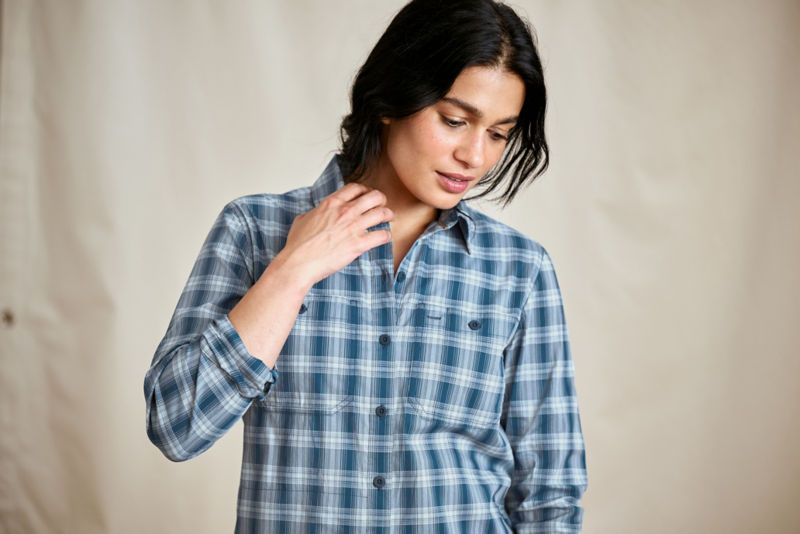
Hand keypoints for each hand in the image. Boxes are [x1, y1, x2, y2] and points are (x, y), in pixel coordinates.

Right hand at [274, 183, 392, 286]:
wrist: (299, 263)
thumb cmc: (298, 245)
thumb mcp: (302, 220)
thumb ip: (314, 213)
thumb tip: (315, 214)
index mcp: (331, 203)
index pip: (355, 187)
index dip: (365, 189)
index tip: (367, 195)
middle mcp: (345, 212)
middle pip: (374, 196)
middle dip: (381, 199)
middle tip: (382, 205)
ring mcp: (353, 227)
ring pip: (382, 213)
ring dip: (388, 214)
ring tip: (389, 218)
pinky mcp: (359, 244)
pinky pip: (382, 235)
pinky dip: (386, 235)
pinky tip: (384, 237)